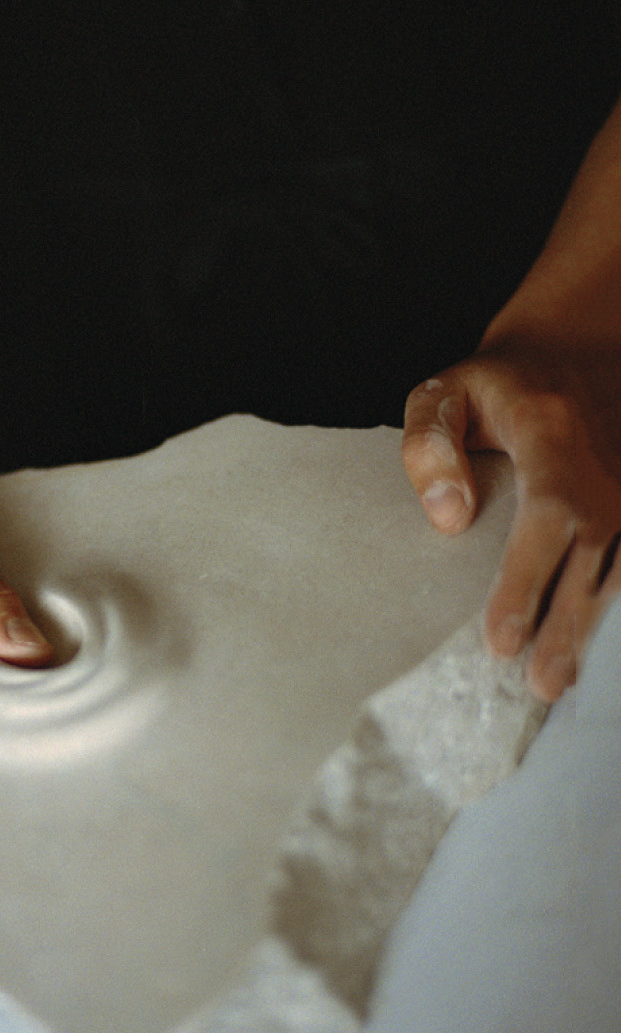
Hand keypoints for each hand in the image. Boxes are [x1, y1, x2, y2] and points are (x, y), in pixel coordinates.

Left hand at [401, 337, 620, 702]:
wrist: (577, 349)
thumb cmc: (495, 387)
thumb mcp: (444, 394)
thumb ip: (429, 446)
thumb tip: (447, 519)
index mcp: (552, 431)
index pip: (549, 511)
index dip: (528, 578)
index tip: (500, 638)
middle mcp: (607, 462)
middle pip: (595, 553)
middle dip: (566, 622)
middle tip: (537, 683)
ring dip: (594, 626)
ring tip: (558, 682)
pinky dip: (613, 603)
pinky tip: (590, 650)